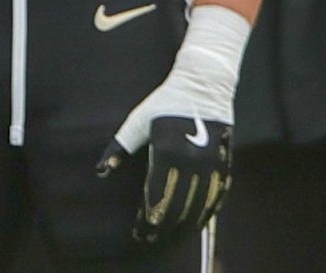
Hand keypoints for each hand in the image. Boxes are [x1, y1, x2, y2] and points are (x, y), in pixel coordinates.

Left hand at [96, 6, 246, 244]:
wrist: (203, 85)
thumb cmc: (164, 102)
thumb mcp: (136, 122)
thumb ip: (119, 148)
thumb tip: (100, 171)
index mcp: (166, 151)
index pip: (156, 196)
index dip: (147, 218)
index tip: (139, 233)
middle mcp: (190, 161)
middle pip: (176, 207)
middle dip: (162, 227)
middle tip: (151, 240)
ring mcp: (210, 164)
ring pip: (198, 207)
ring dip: (183, 226)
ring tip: (170, 237)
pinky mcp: (224, 163)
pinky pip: (216, 196)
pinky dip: (205, 213)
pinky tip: (196, 223)